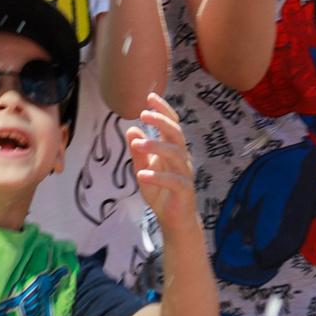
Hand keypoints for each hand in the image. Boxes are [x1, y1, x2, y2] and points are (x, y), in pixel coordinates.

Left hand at [125, 95, 200, 233]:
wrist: (173, 218)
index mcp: (172, 150)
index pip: (171, 124)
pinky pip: (174, 180)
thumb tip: (131, 129)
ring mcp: (184, 173)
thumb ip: (137, 151)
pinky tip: (143, 174)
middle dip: (161, 122)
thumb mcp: (143, 168)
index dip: (163, 110)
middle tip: (144, 113)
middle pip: (176, 134)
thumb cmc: (160, 191)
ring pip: (176, 154)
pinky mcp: (184, 190)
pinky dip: (158, 176)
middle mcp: (181, 158)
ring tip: (138, 144)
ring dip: (156, 147)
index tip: (150, 96)